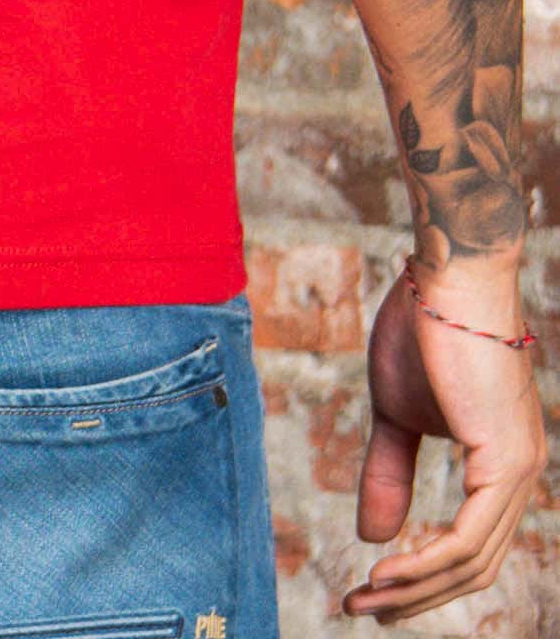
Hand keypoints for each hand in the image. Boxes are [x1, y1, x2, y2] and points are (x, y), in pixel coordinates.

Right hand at [342, 259, 545, 623]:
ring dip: (414, 589)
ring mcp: (518, 470)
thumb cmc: (423, 329)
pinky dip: (426, 565)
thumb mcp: (395, 412)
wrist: (444, 278)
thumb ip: (390, 472)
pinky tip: (388, 572)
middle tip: (361, 611)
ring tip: (364, 599)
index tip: (370, 593)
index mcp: (501, 465)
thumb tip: (374, 537)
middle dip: (415, 597)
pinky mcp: (503, 460)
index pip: (470, 547)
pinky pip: (467, 539)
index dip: (421, 579)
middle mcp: (520, 475)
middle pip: (475, 567)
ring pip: (472, 562)